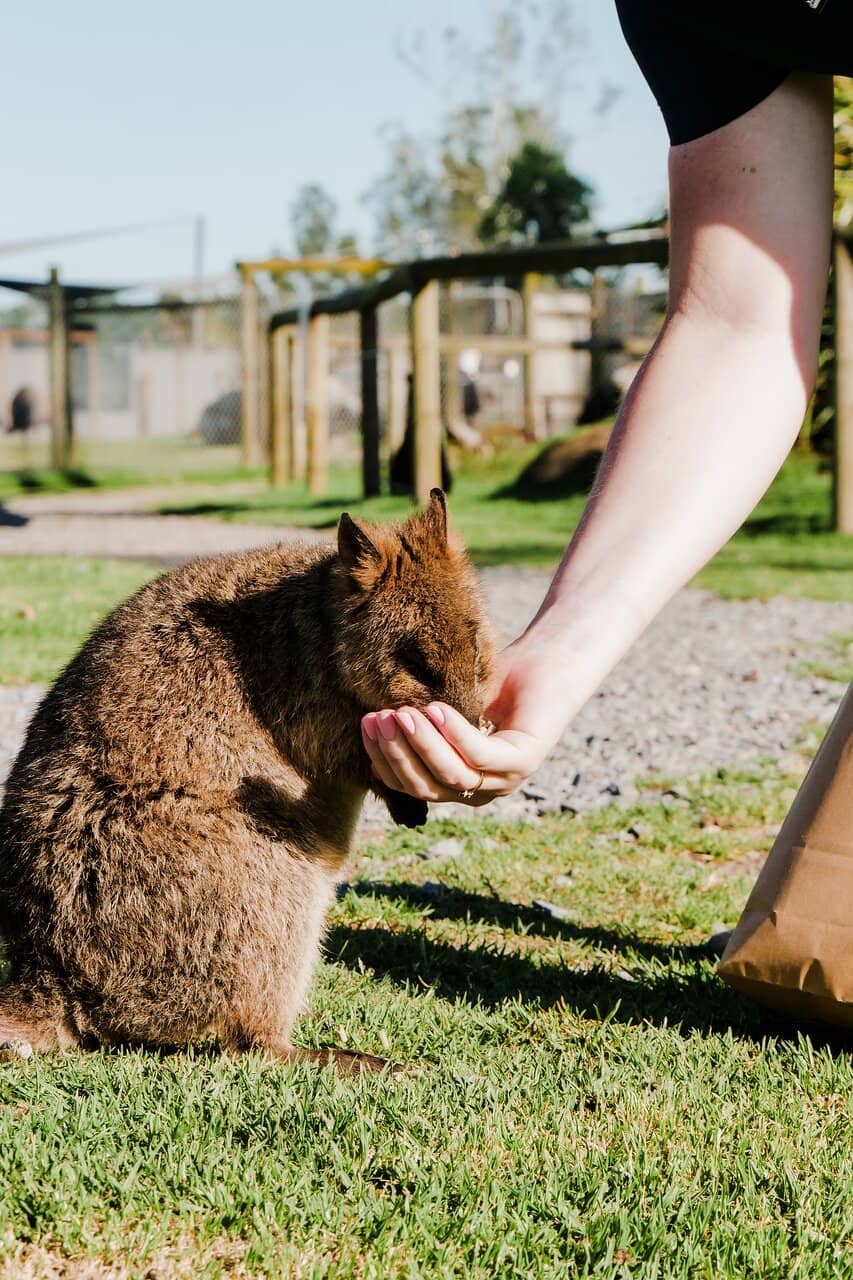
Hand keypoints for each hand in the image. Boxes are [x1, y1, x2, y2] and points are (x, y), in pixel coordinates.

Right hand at [361, 639, 572, 805]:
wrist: (547, 661)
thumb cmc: (494, 681)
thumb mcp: (447, 705)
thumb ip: (418, 723)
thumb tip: (374, 725)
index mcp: (457, 781)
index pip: (410, 784)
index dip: (383, 759)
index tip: (365, 725)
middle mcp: (480, 789)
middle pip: (425, 786)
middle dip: (396, 754)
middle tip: (377, 718)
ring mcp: (504, 779)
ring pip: (451, 775)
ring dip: (421, 745)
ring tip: (402, 713)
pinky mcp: (524, 761)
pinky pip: (480, 757)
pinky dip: (454, 734)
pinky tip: (436, 709)